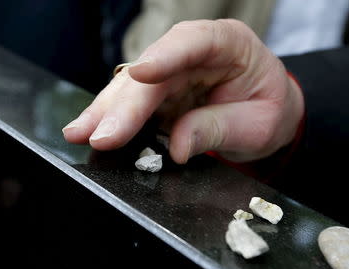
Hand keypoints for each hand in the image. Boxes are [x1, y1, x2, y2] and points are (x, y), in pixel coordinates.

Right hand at [62, 19, 303, 163]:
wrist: (267, 112)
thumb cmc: (268, 110)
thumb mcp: (258, 125)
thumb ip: (219, 129)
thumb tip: (177, 146)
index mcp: (229, 44)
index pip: (193, 42)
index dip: (164, 57)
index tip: (139, 76)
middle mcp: (194, 52)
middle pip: (151, 71)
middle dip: (123, 104)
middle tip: (99, 133)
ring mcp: (174, 71)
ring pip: (133, 86)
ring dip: (106, 110)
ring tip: (80, 132)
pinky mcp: (161, 92)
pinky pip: (134, 103)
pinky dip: (114, 118)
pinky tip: (93, 130)